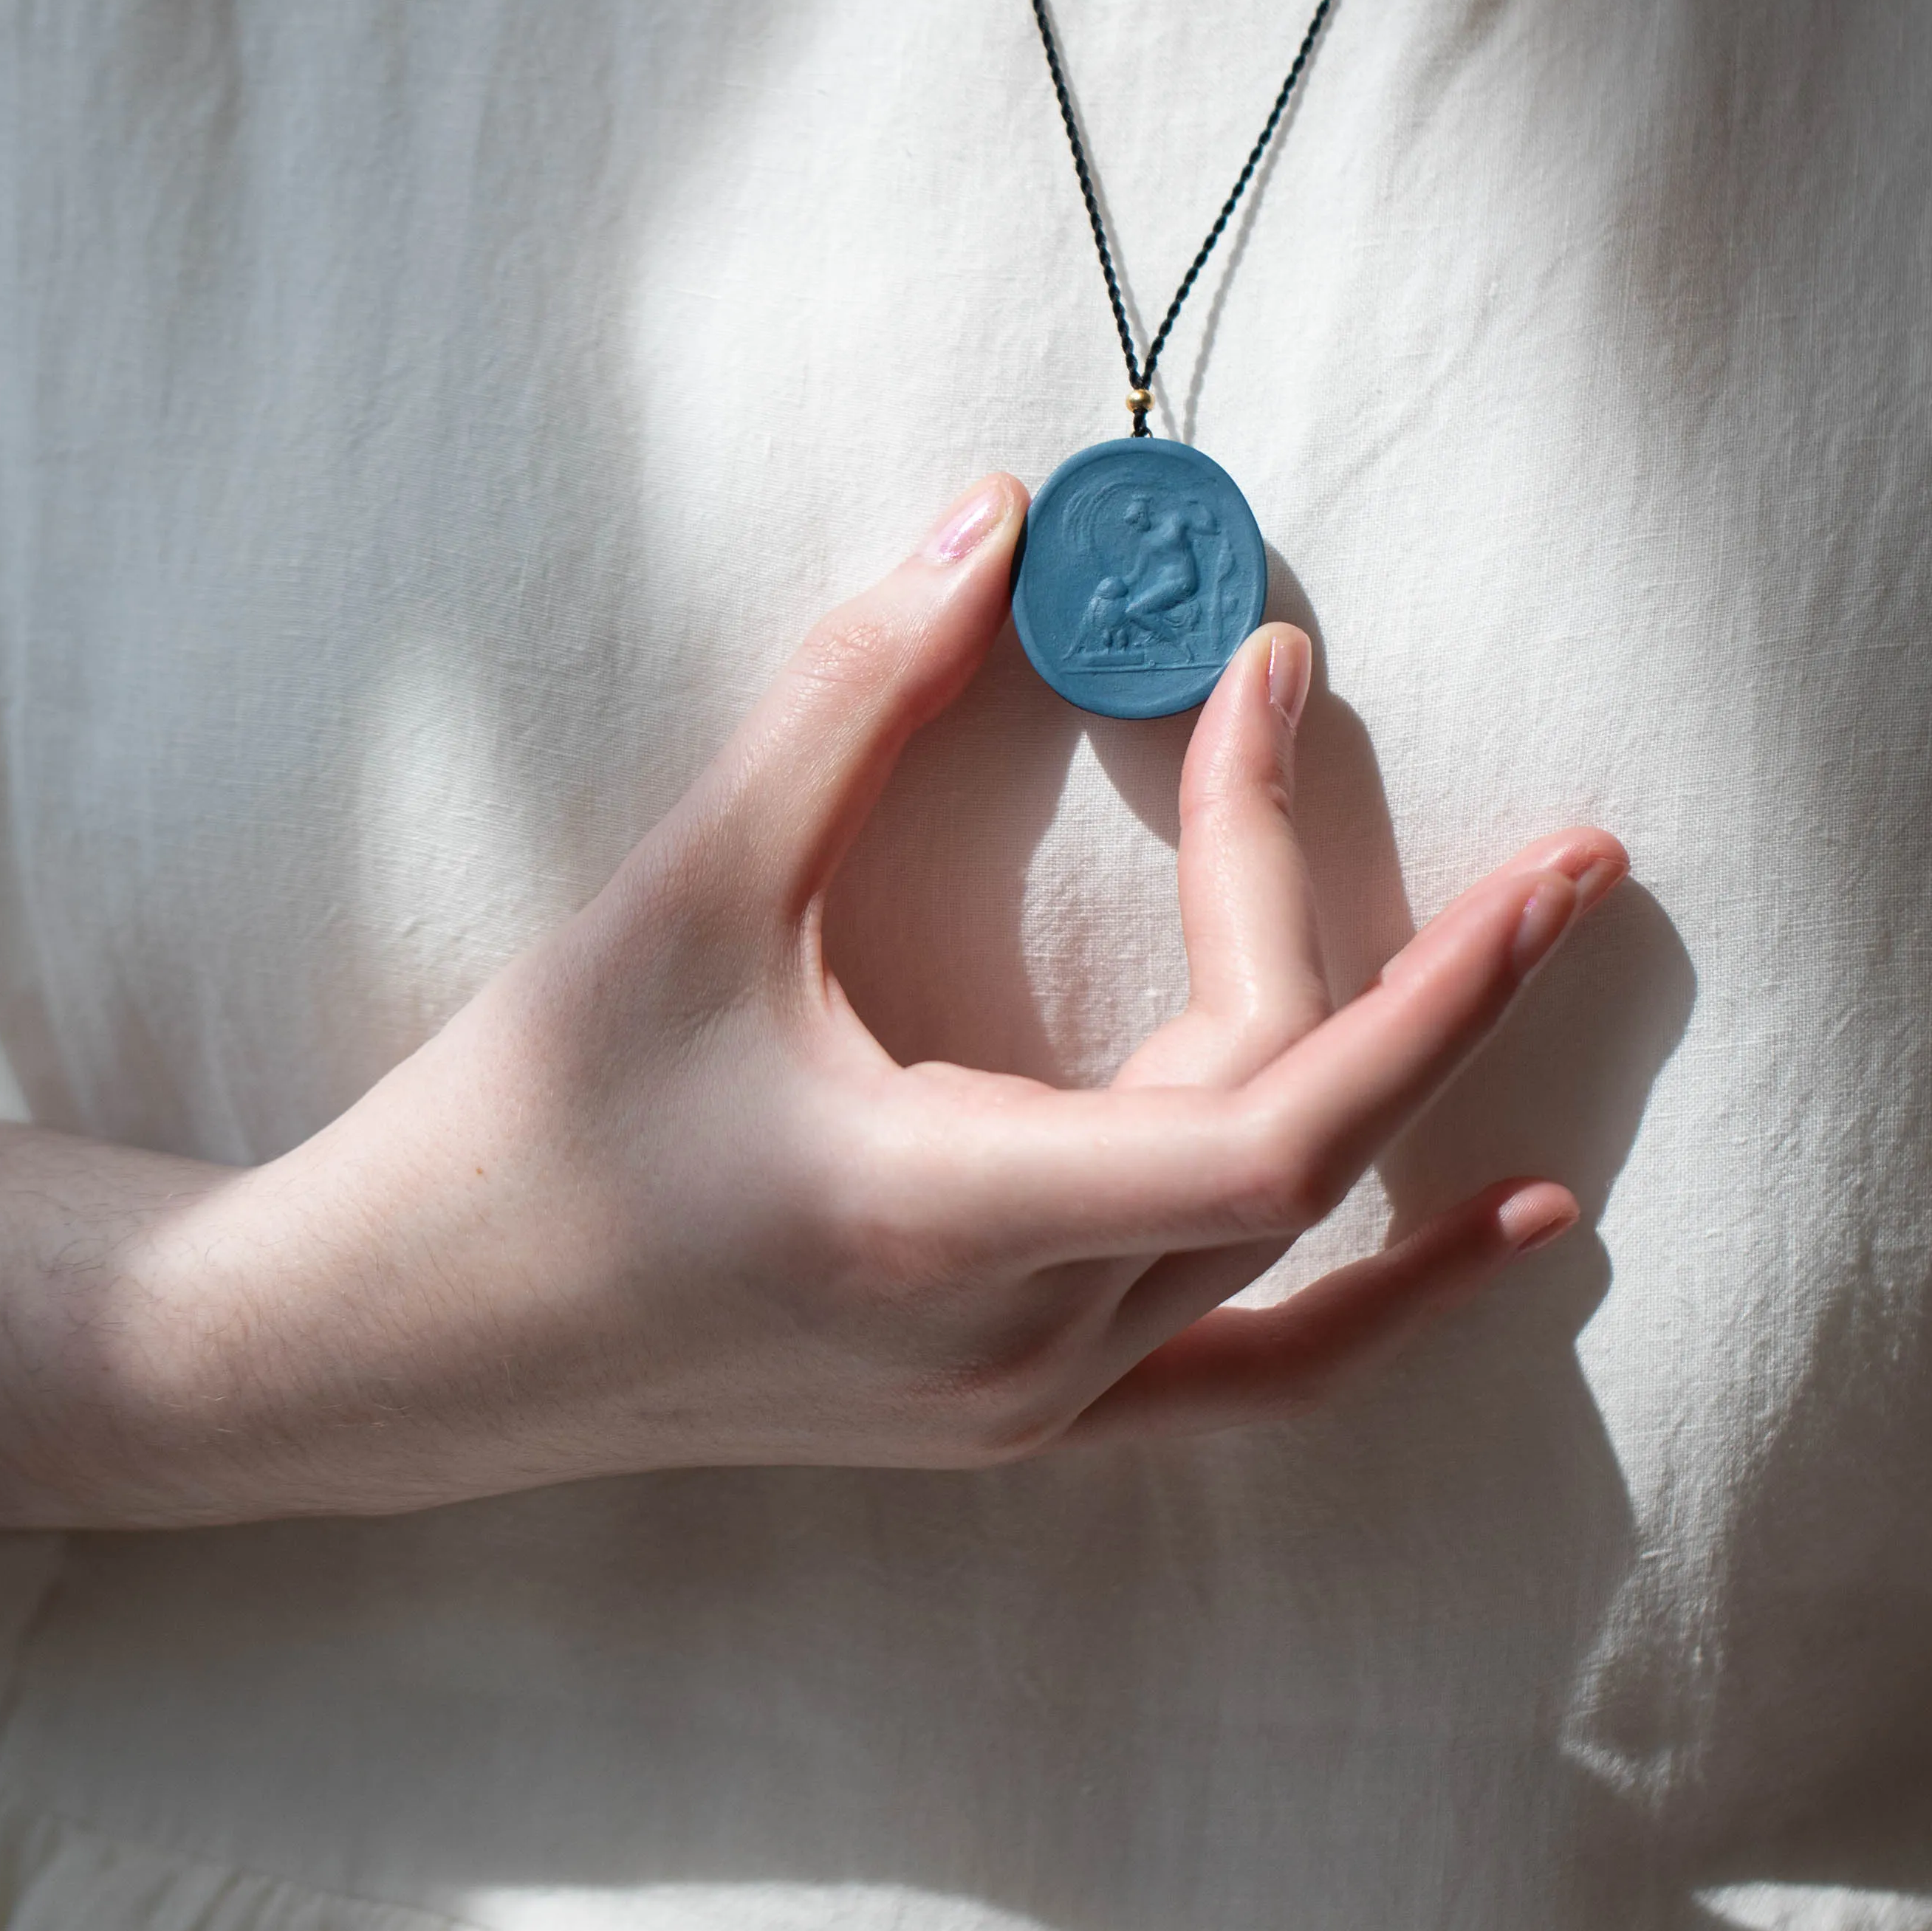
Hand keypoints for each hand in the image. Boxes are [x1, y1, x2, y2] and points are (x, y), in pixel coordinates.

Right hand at [167, 473, 1624, 1512]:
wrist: (400, 1343)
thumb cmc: (520, 1127)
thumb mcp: (684, 897)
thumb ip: (852, 698)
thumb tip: (998, 520)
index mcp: (947, 1224)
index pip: (1272, 1118)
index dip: (1389, 963)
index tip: (1372, 754)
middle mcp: (1020, 1346)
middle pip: (1281, 1133)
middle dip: (1362, 927)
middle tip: (1327, 713)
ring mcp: (1028, 1403)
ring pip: (1288, 1239)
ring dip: (1403, 1067)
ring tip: (1531, 919)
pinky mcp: (1013, 1410)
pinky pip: (1255, 1369)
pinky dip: (1391, 1300)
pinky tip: (1521, 1223)